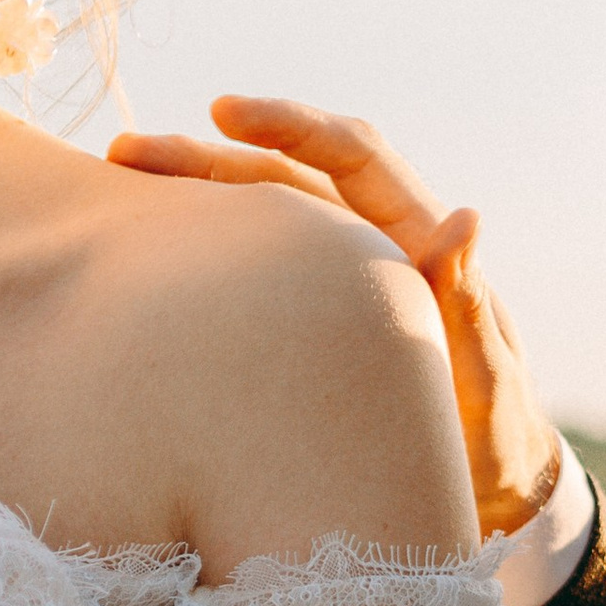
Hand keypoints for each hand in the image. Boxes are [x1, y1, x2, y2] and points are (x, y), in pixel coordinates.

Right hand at [109, 98, 561, 535]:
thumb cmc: (493, 443)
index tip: (223, 112)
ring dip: (191, 200)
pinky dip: (199, 256)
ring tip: (111, 191)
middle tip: (126, 153)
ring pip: (256, 222)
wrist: (482, 493)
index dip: (291, 124)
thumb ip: (469, 309)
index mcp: (417, 244)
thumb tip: (465, 216)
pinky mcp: (304, 328)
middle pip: (286, 177)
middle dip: (208, 156)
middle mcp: (371, 248)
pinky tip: (142, 261)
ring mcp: (333, 285)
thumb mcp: (486, 385)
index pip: (353, 155)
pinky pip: (247, 276)